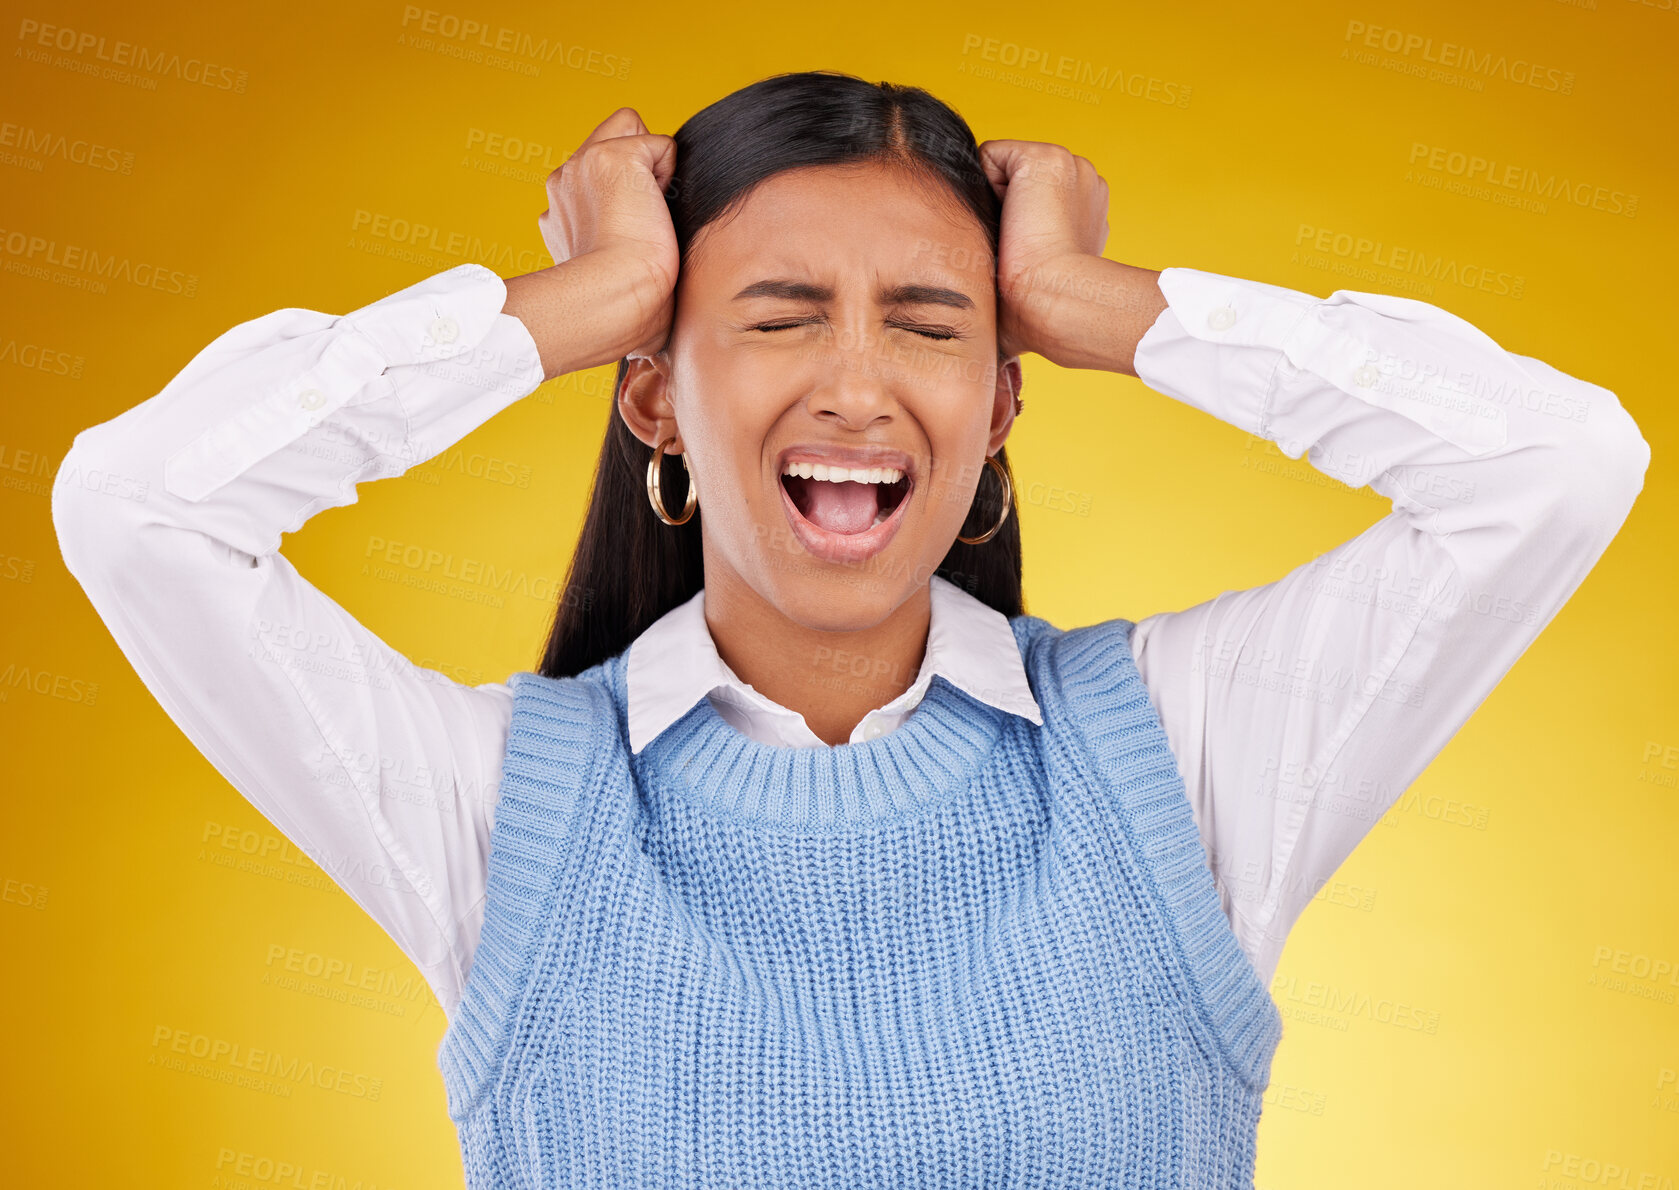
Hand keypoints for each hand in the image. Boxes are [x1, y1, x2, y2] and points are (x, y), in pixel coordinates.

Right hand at [537, 107, 678, 361]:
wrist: (615, 303)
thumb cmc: (622, 319)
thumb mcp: (618, 295)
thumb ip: (626, 278)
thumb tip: (655, 347)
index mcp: (560, 216)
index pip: (594, 176)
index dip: (625, 192)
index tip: (634, 231)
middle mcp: (563, 184)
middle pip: (613, 141)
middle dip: (640, 170)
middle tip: (647, 224)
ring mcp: (581, 167)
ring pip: (632, 128)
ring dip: (654, 166)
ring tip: (653, 216)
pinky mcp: (611, 159)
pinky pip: (660, 144)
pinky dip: (670, 170)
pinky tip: (658, 209)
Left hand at [978, 139, 1110, 363]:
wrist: (1056, 303)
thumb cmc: (1039, 319)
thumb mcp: (1025, 299)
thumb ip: (1011, 292)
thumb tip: (979, 380)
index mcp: (1081, 220)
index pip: (1027, 208)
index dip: (1005, 229)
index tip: (1004, 261)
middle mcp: (1081, 188)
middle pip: (1010, 186)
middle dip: (996, 213)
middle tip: (1001, 252)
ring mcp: (1069, 169)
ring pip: (999, 173)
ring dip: (992, 203)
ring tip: (1005, 239)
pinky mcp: (1047, 159)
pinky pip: (993, 157)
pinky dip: (986, 184)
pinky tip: (1006, 219)